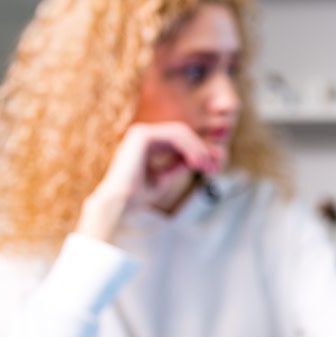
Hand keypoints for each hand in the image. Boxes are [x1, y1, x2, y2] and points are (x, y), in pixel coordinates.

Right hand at [77, 122, 220, 240]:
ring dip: (198, 148)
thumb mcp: (164, 178)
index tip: (214, 167)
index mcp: (146, 145)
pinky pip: (174, 135)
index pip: (180, 141)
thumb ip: (178, 165)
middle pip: (183, 134)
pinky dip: (189, 146)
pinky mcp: (142, 135)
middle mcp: (142, 136)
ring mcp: (141, 133)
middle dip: (202, 149)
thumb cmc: (137, 196)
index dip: (199, 151)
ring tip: (206, 166)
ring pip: (181, 132)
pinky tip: (196, 162)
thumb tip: (199, 158)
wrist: (120, 204)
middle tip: (214, 167)